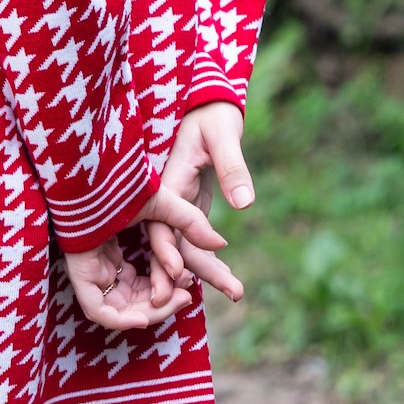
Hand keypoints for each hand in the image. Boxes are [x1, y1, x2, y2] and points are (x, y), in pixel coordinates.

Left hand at [63, 183, 226, 330]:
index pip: (147, 285)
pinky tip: (143, 315)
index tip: (192, 289)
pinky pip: (96, 309)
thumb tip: (220, 245)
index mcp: (119, 251)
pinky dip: (119, 319)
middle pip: (136, 301)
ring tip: (175, 301)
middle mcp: (105, 264)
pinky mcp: (79, 271)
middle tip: (187, 297)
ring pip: (120, 309)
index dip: (172, 291)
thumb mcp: (163, 204)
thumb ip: (190, 223)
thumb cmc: (121, 179)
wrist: (90, 166)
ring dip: (149, 313)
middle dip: (165, 306)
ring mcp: (91, 269)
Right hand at [147, 102, 252, 305]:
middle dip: (189, 273)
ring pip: (185, 247)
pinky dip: (210, 260)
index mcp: (167, 180)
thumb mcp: (224, 135)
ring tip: (238, 293)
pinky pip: (195, 241)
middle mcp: (168, 197)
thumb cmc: (213, 114)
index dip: (165, 250)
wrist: (210, 104)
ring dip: (207, 271)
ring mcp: (178, 205)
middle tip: (209, 298)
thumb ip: (232, 168)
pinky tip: (230, 282)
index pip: (158, 223)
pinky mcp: (191, 209)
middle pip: (171, 243)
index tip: (179, 275)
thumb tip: (245, 204)